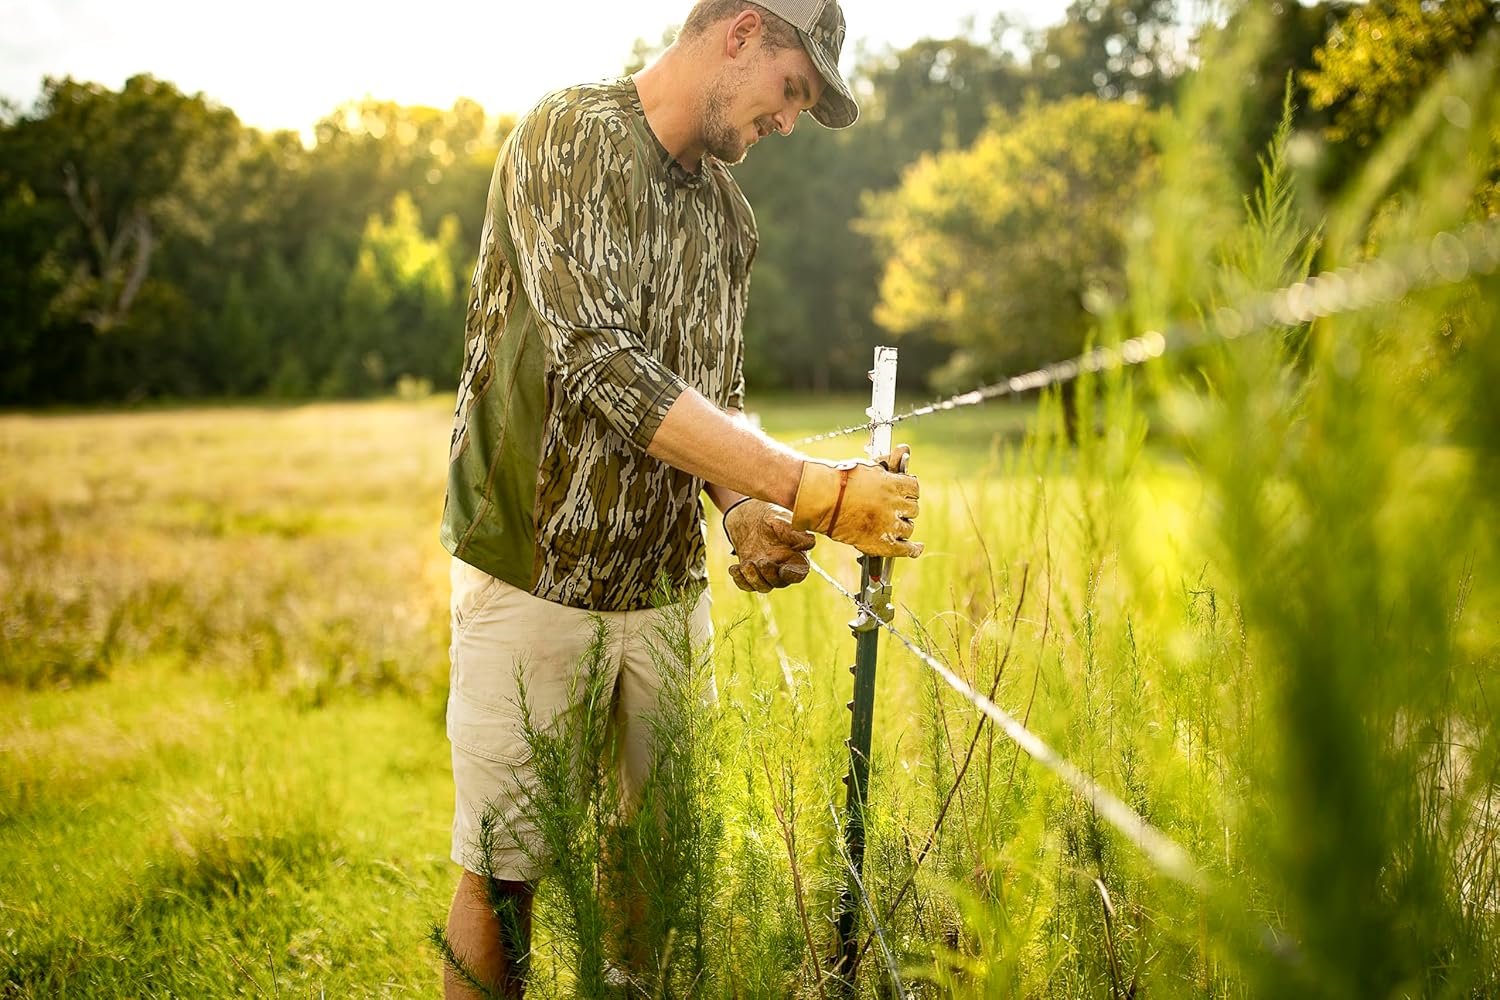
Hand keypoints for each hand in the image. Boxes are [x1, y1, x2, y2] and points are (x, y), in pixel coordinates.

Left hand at [723, 499, 814, 592]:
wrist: (745, 513)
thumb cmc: (767, 514)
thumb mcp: (779, 518)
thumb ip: (793, 531)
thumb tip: (810, 543)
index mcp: (794, 555)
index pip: (799, 573)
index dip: (793, 575)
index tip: (783, 570)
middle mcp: (781, 566)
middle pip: (779, 582)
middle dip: (769, 575)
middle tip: (760, 561)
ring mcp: (765, 571)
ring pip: (763, 586)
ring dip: (753, 579)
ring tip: (745, 564)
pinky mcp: (749, 572)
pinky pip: (746, 585)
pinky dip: (740, 580)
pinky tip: (734, 568)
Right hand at [790, 444, 921, 557]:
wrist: (821, 499)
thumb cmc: (840, 479)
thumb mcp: (867, 466)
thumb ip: (888, 461)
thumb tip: (904, 448)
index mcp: (894, 484)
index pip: (914, 488)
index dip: (907, 491)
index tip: (902, 493)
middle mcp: (895, 505)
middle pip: (912, 509)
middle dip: (903, 508)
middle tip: (891, 508)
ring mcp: (889, 526)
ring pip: (908, 528)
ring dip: (901, 526)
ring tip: (888, 524)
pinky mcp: (880, 543)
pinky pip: (905, 549)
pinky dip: (912, 550)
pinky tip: (916, 548)